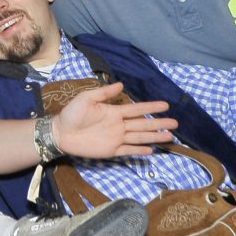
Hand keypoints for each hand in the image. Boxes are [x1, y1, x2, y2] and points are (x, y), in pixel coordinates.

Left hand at [50, 83, 176, 158]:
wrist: (60, 132)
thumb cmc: (72, 113)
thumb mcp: (86, 98)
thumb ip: (104, 93)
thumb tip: (122, 85)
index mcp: (114, 111)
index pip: (137, 109)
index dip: (151, 107)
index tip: (166, 105)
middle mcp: (119, 125)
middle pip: (143, 124)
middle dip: (159, 123)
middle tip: (175, 123)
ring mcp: (116, 138)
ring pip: (140, 137)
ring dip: (154, 137)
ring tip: (170, 136)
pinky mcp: (111, 151)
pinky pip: (128, 150)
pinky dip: (139, 150)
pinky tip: (151, 150)